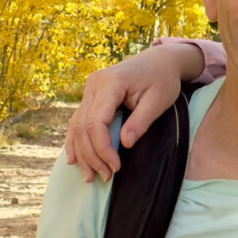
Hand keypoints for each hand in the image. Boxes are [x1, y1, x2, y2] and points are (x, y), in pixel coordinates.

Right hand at [63, 41, 200, 182]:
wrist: (160, 60)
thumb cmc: (162, 79)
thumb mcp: (158, 100)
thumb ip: (140, 122)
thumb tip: (124, 145)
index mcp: (110, 83)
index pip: (96, 123)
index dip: (103, 149)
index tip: (116, 167)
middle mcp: (93, 85)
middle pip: (82, 127)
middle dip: (91, 156)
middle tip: (105, 177)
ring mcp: (89, 90)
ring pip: (76, 126)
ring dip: (81, 153)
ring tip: (89, 176)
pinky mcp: (91, 96)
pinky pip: (78, 121)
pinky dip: (76, 141)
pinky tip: (74, 159)